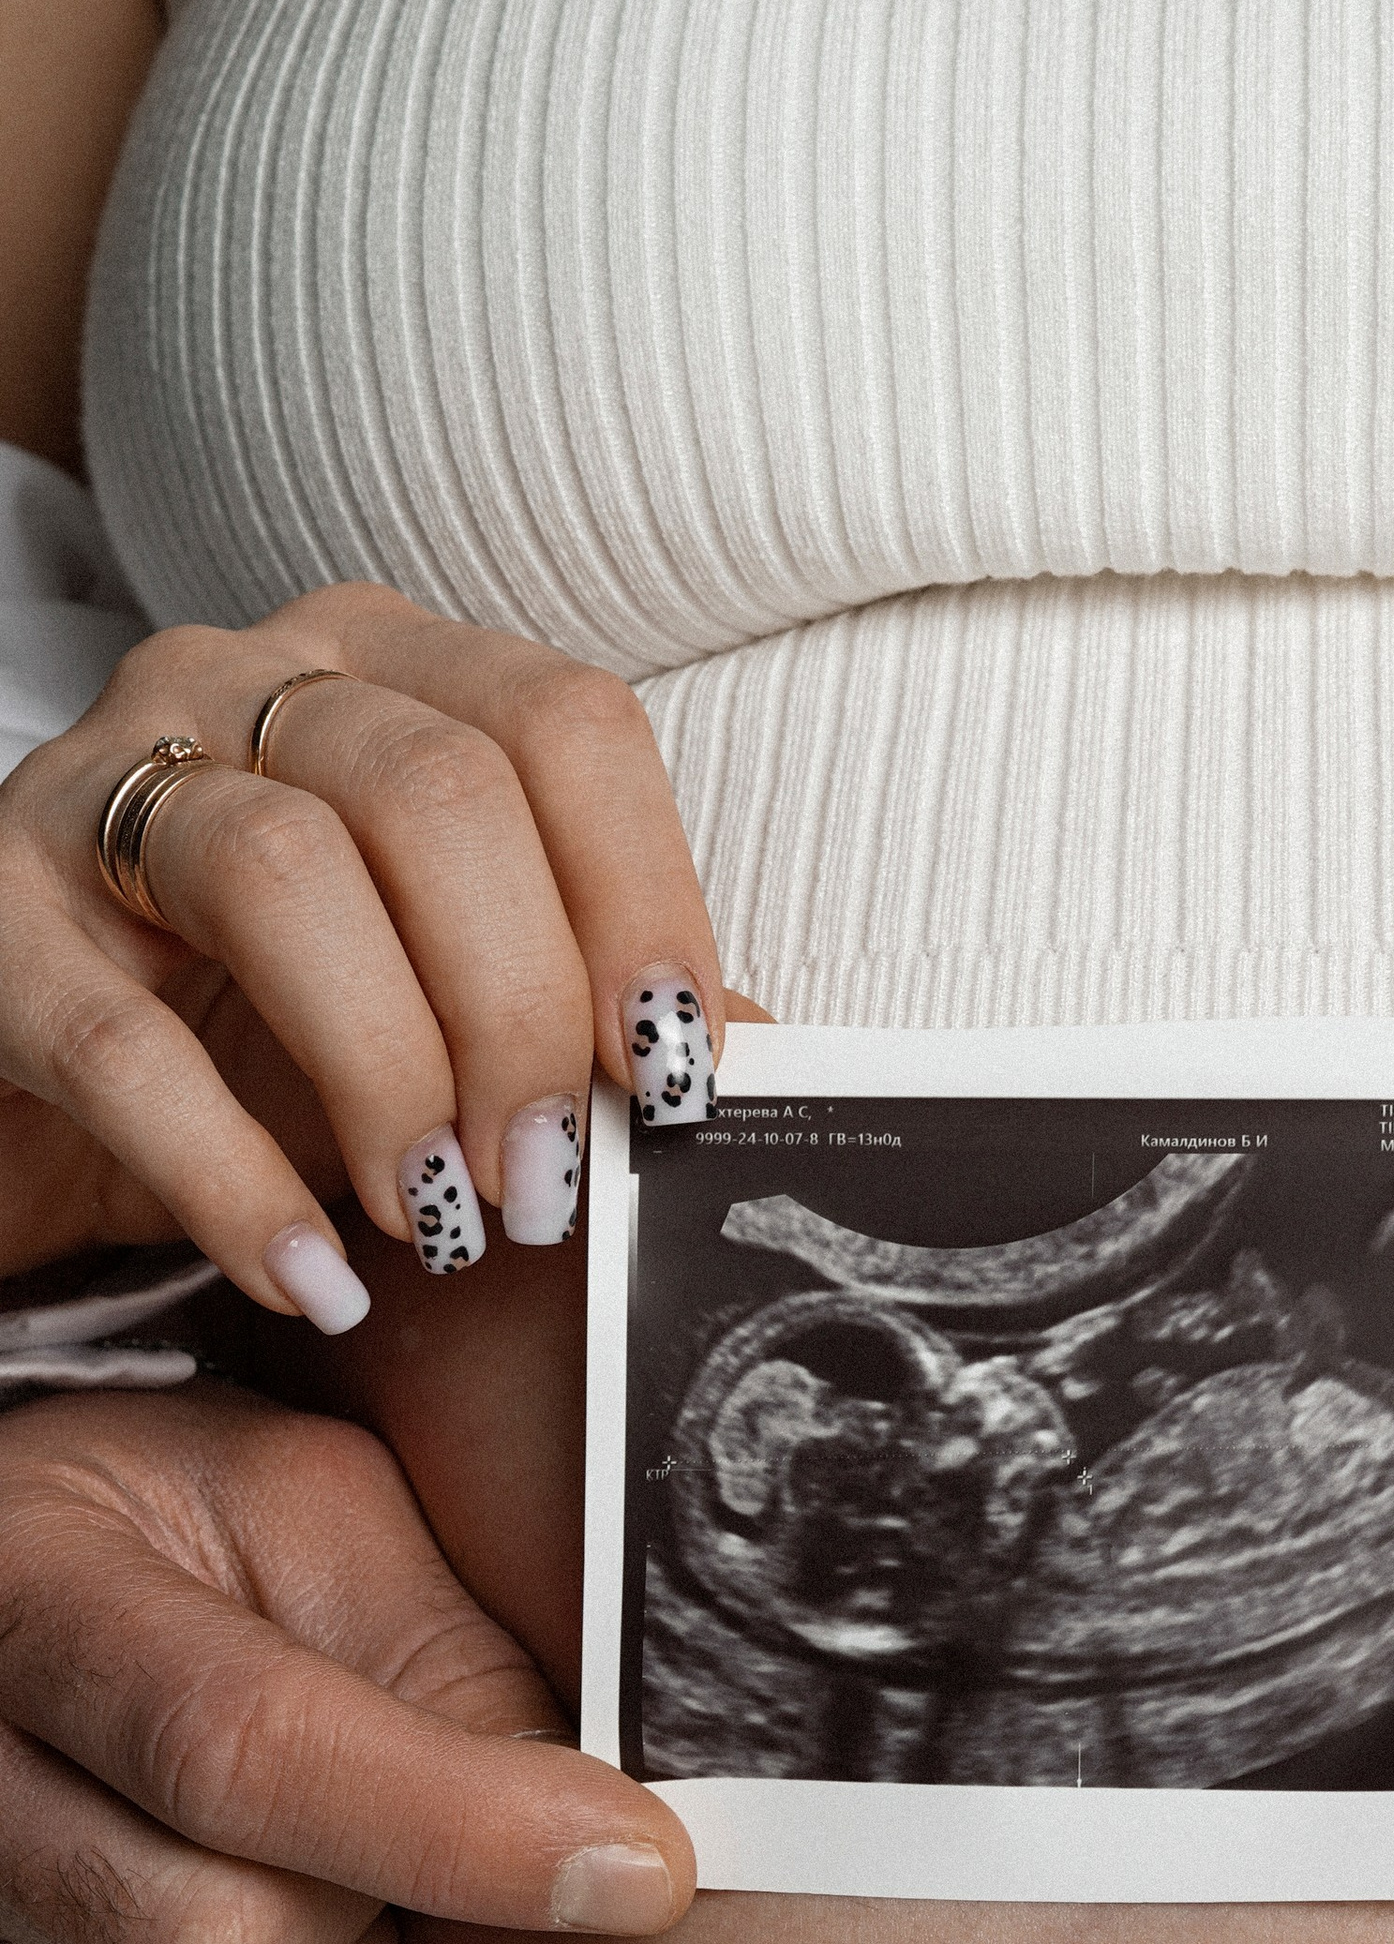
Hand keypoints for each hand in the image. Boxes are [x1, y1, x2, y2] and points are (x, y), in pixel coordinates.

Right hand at [0, 581, 723, 1320]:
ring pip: (284, 875)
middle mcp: (243, 680)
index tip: (679, 1071)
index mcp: (390, 667)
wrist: (38, 1085)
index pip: (564, 726)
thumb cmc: (265, 1020)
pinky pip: (122, 1046)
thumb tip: (772, 1062)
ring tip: (438, 1216)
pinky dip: (234, 1181)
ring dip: (392, 1073)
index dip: (642, 898)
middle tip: (546, 1181)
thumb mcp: (446, 994)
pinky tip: (314, 1275)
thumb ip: (592, 1005)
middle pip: (438, 796)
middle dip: (520, 1012)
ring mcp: (99, 785)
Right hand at [0, 1384, 694, 1943]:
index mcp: (33, 1596)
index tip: (641, 1865)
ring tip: (339, 1912)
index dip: (462, 1827)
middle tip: (414, 1846)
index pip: (239, 1749)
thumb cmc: (177, 1532)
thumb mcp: (312, 1509)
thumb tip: (595, 1826)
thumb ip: (438, 1652)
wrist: (31, 1591)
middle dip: (374, 1919)